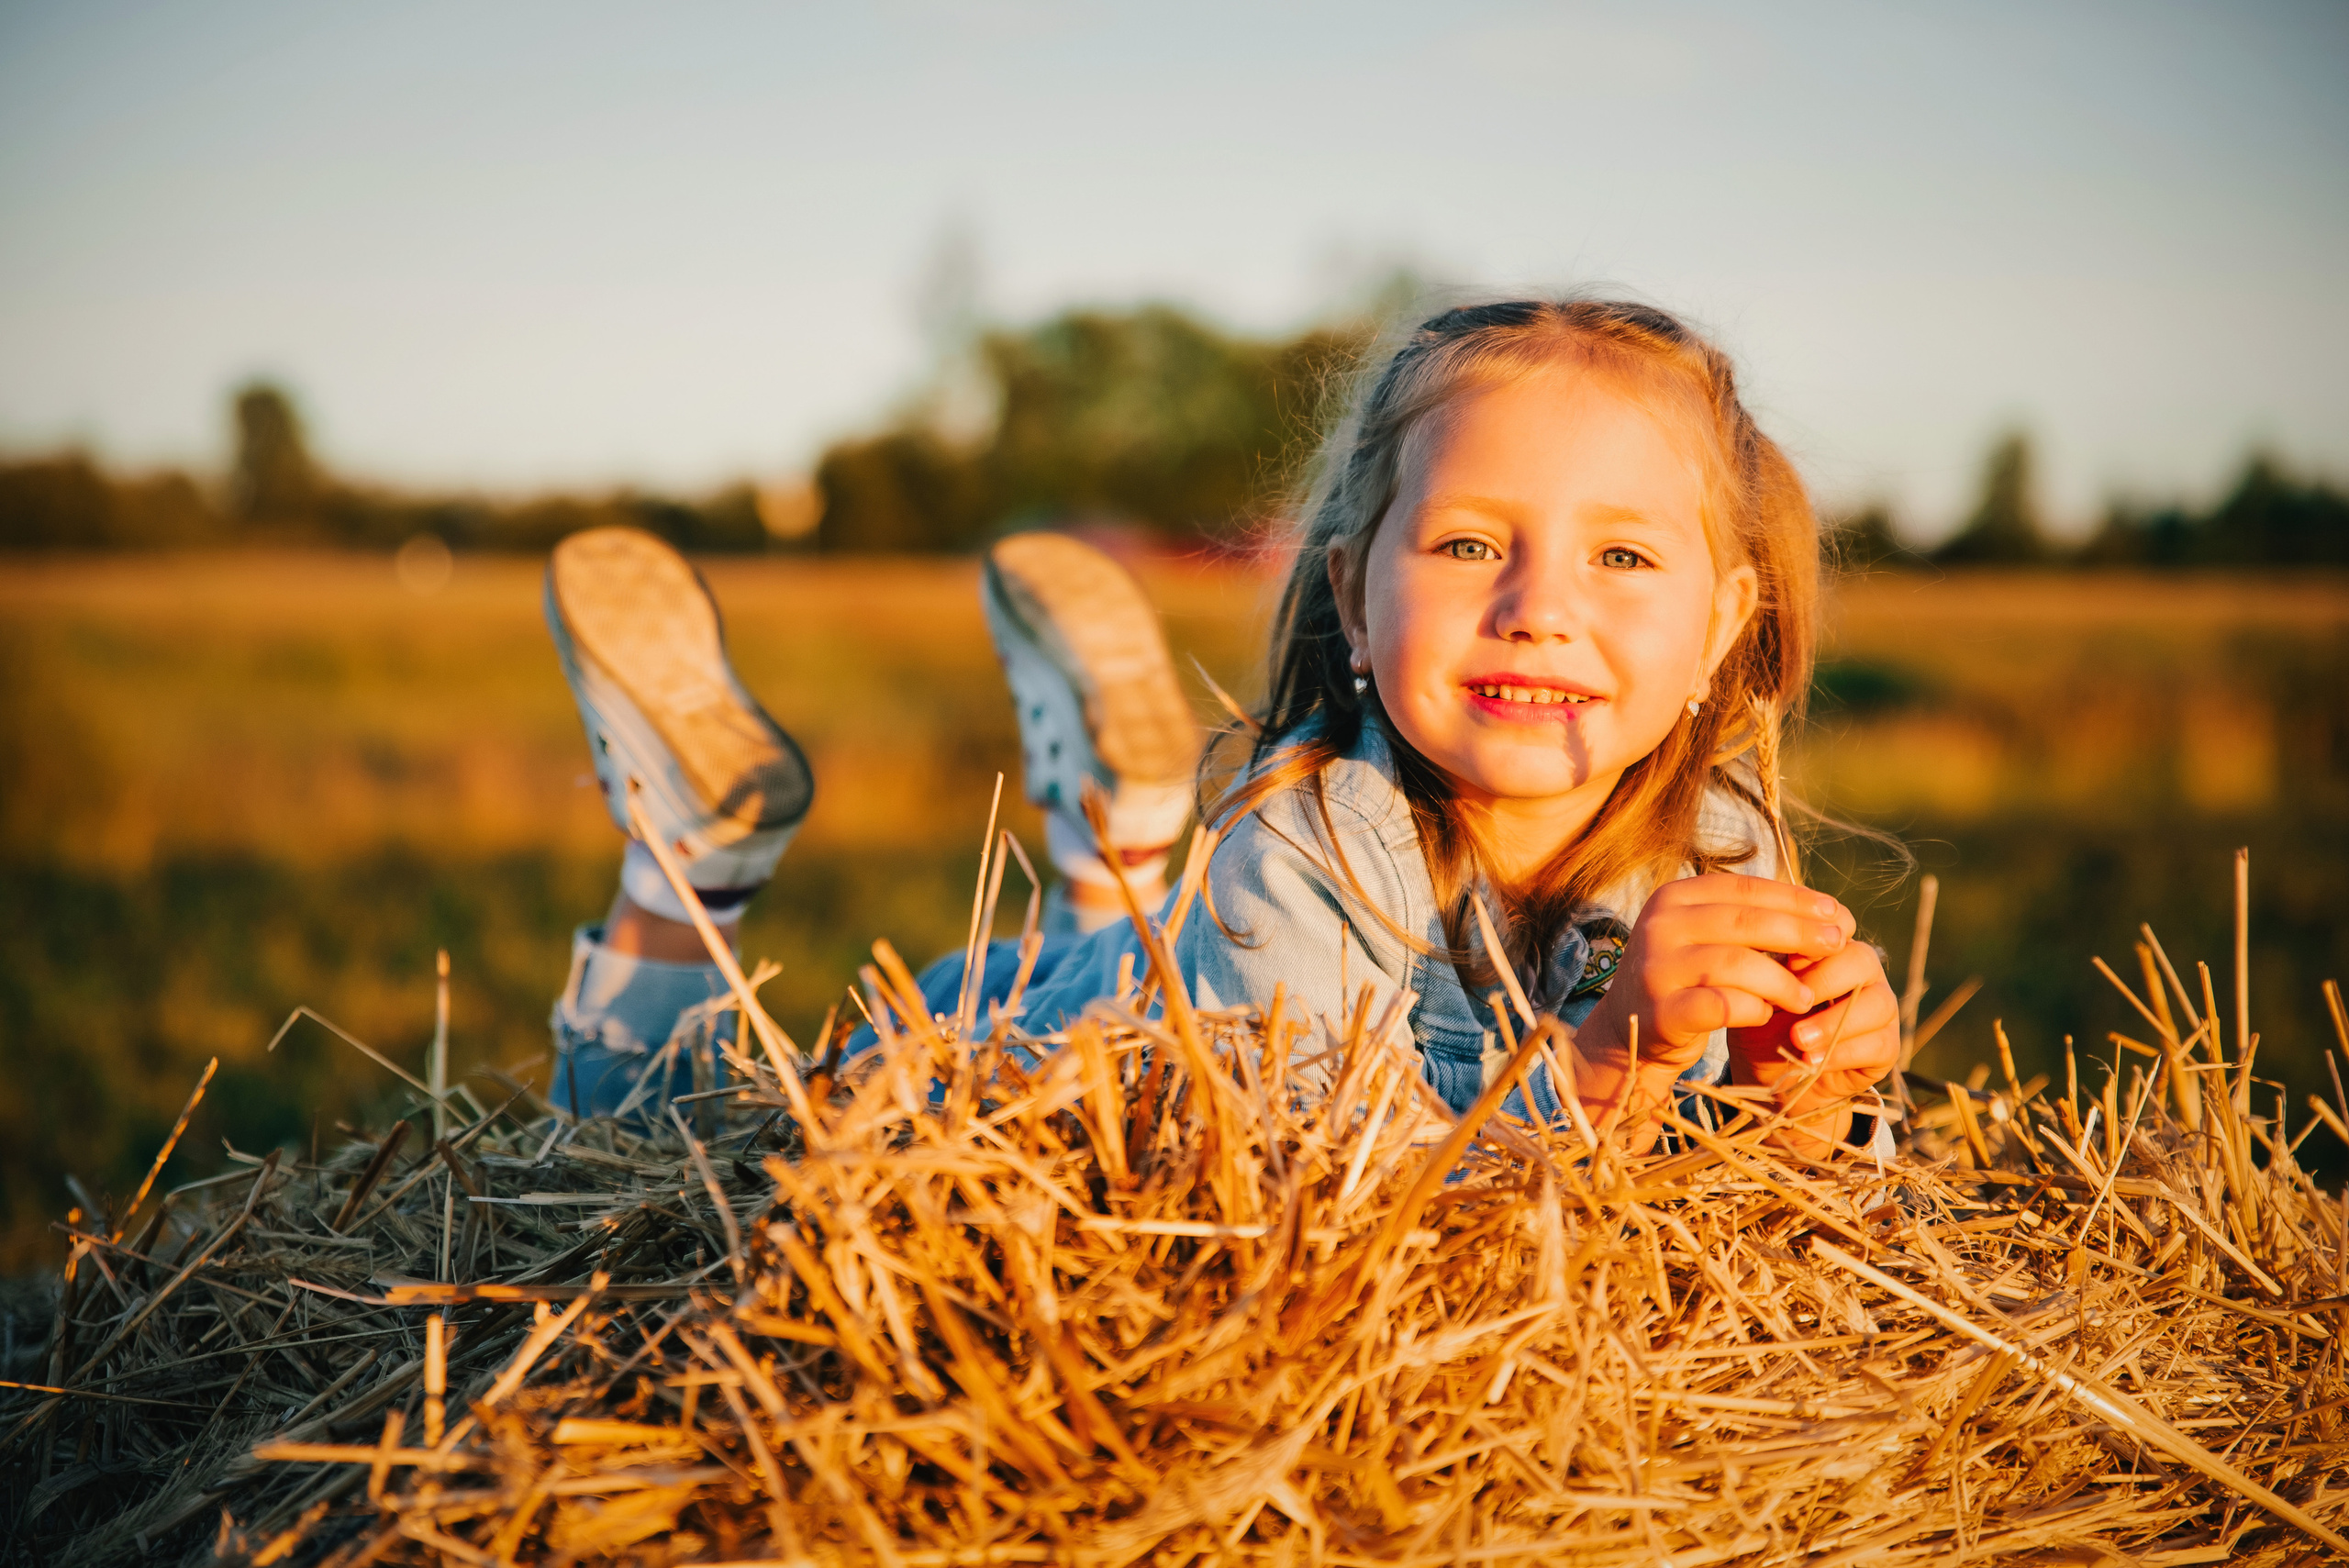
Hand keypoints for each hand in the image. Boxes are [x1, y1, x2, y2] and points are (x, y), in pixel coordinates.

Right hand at [1576, 873, 1856, 1073]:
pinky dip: (1752, 1010)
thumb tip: (1830, 914)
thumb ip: (1750, 921)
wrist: (1630, 1031)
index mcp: (1672, 897)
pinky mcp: (1661, 1012)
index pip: (1744, 889)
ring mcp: (1656, 968)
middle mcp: (1658, 925)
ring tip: (1806, 996)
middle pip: (1744, 922)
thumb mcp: (1707, 937)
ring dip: (1782, 981)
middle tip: (1838, 945)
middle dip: (1799, 933)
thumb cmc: (1686, 979)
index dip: (1794, 899)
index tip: (1835, 913)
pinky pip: (1722, 1006)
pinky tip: (1767, 1015)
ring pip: (1736, 964)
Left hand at [1726, 939, 1899, 1106]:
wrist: (1775, 1079)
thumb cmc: (1764, 1028)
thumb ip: (1764, 971)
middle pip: (1861, 959)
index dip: (1816, 938)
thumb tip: (1760, 949)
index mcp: (1830, 950)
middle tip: (1790, 1003)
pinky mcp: (1887, 1046)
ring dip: (1833, 1022)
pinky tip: (1811, 1061)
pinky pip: (1879, 1043)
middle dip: (1824, 980)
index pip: (1837, 925)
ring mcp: (1880, 1007)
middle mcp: (1862, 972)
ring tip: (1798, 1039)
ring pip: (1878, 1003)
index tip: (1785, 958)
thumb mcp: (1756, 997)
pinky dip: (1841, 1053)